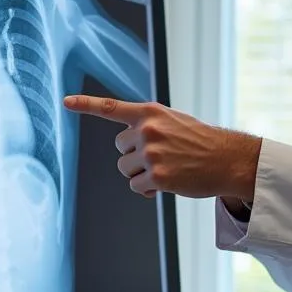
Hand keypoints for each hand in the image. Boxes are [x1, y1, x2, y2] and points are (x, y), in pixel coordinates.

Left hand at [63, 95, 260, 199]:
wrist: (227, 158)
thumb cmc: (200, 140)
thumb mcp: (173, 120)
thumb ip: (148, 124)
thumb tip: (125, 144)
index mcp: (150, 112)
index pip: (111, 108)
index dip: (85, 105)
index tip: (65, 102)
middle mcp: (148, 130)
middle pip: (119, 148)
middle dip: (134, 155)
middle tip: (161, 156)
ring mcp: (151, 153)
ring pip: (125, 169)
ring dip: (140, 173)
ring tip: (166, 169)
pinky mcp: (157, 176)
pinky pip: (136, 186)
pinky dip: (147, 189)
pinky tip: (167, 183)